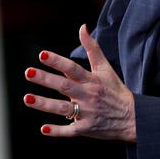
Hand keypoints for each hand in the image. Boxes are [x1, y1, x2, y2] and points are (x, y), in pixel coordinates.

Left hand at [23, 24, 136, 141]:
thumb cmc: (115, 91)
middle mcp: (88, 96)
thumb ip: (92, 48)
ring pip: (63, 109)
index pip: (72, 68)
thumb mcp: (105, 68)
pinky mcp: (86, 129)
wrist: (133, 118)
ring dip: (44, 104)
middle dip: (45, 79)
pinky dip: (57, 131)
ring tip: (27, 98)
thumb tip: (82, 27)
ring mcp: (87, 113)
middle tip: (28, 72)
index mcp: (91, 80)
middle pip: (64, 86)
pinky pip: (70, 131)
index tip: (41, 54)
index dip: (57, 61)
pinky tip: (43, 129)